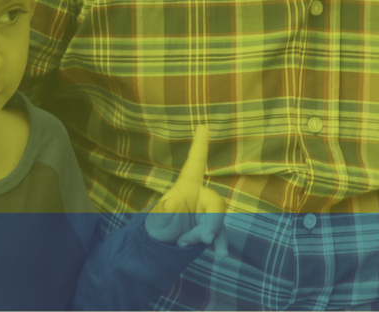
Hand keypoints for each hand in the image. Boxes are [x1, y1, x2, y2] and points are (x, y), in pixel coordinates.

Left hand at [145, 125, 227, 256]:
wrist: (163, 249)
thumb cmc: (158, 228)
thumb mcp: (156, 220)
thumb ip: (164, 213)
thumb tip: (171, 204)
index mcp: (186, 187)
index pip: (194, 163)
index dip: (200, 145)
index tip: (204, 125)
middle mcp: (199, 197)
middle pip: (215, 202)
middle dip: (212, 221)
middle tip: (202, 237)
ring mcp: (207, 213)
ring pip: (218, 221)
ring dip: (208, 234)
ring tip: (190, 243)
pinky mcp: (212, 228)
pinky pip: (221, 234)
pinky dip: (220, 243)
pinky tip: (219, 253)